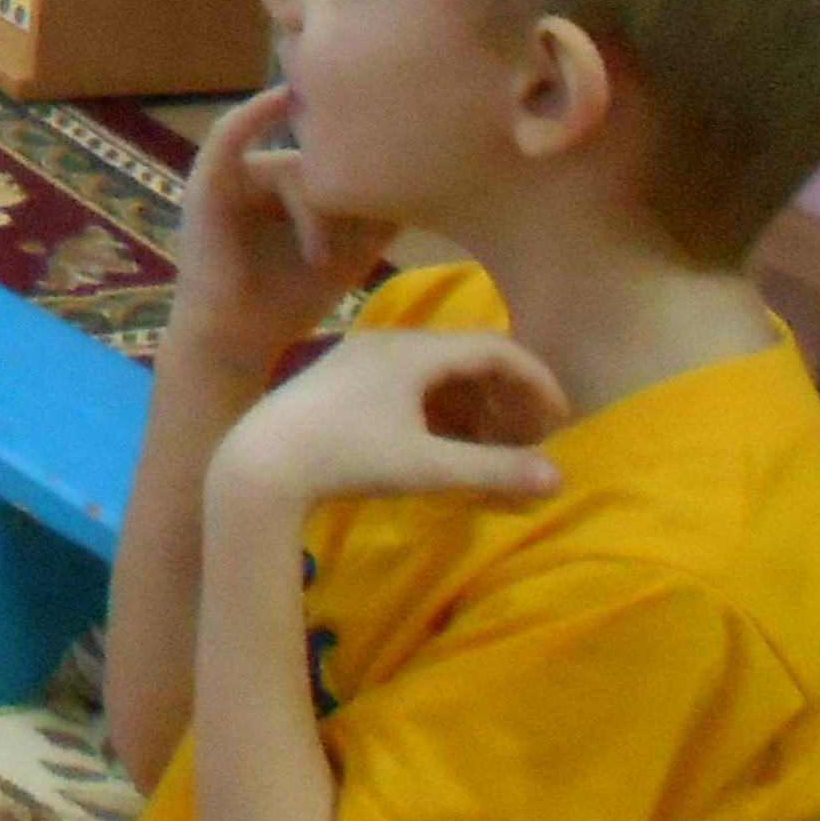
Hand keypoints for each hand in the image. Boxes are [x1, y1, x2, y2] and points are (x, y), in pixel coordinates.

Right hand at [170, 89, 382, 389]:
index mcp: (292, 187)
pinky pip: (231, 132)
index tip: (392, 203)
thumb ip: (379, 216)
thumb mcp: (349, 253)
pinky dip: (257, 111)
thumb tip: (430, 174)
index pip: (341, 162)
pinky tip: (283, 98)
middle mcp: (261, 173)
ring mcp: (232, 174)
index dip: (368, 184)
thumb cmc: (288, 302)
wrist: (236, 343)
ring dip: (316, 212)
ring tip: (321, 260)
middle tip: (352, 250)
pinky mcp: (208, 180)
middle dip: (346, 203)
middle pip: (323, 165)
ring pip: (296, 167)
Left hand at [211, 325, 567, 524]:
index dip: (535, 380)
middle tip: (532, 440)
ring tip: (496, 450)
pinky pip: (407, 386)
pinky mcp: (340, 382)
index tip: (562, 418)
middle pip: (466, 358)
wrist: (258, 463)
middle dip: (506, 397)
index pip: (494, 347)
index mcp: (413, 349)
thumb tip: (560, 478)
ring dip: (473, 407)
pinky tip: (447, 450)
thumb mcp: (427, 467)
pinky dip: (439, 412)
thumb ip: (495, 470)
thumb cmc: (346, 458)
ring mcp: (360, 360)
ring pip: (436, 374)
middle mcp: (387, 342)